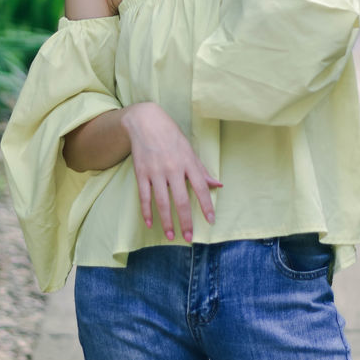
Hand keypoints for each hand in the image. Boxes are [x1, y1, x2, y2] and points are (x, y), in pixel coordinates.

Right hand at [121, 102, 221, 242]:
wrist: (145, 121)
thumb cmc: (171, 136)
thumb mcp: (189, 150)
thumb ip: (202, 169)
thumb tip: (218, 185)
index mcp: (188, 162)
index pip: (201, 187)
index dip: (206, 205)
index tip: (210, 221)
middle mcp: (173, 168)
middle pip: (181, 199)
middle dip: (186, 221)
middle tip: (188, 238)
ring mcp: (156, 171)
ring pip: (162, 202)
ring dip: (167, 221)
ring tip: (171, 235)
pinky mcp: (141, 173)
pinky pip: (144, 196)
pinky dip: (146, 211)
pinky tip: (150, 223)